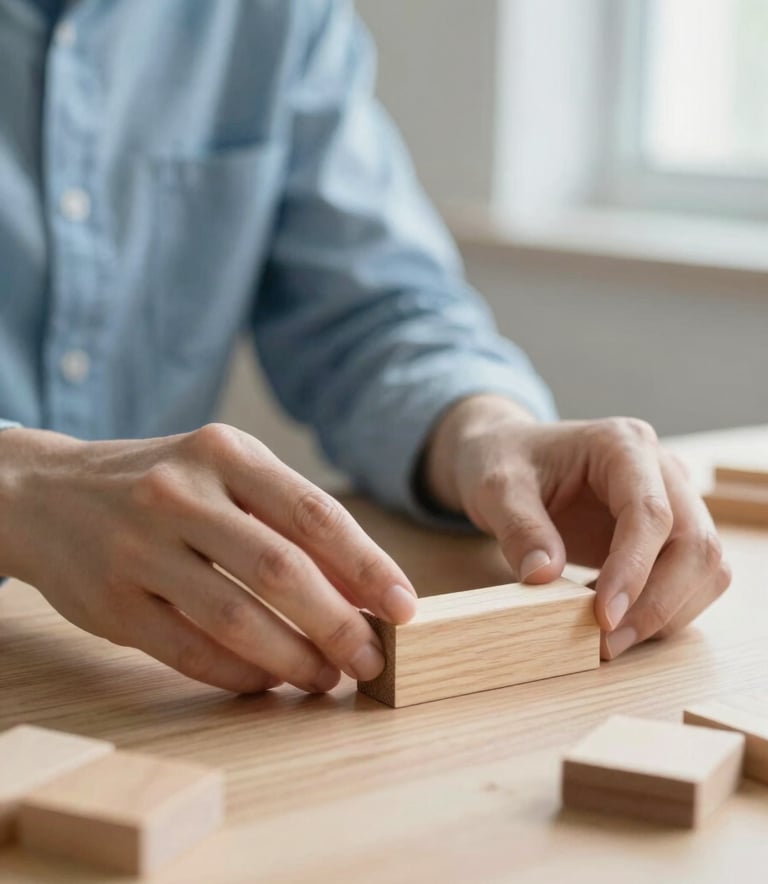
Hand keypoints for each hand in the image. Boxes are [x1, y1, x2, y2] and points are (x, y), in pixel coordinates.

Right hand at [0, 424, 415, 692]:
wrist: (50, 493)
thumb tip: (362, 588)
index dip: (367, 567)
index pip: (315, 514)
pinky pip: (189, 651)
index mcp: (225, 453)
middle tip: (371, 660)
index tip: (404, 608)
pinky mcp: (113, 602)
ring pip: (235, 618)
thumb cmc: (165, 485)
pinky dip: (240, 675)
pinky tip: (269, 681)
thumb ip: (288, 520)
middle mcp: (181, 494)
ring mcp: (140, 548)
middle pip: (281, 569)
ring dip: (293, 659)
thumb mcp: (225, 474)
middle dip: (339, 624)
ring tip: (326, 677)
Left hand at [424, 395, 730, 658]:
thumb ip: (519, 528)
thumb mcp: (495, 488)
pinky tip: (612, 618)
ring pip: (705, 568)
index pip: (650, 512)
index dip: (634, 569)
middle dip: (658, 604)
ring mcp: (673, 501)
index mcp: (623, 445)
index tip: (604, 618)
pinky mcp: (670, 534)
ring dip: (665, 613)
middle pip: (695, 544)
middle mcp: (662, 470)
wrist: (507, 456)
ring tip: (606, 637)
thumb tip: (544, 576)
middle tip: (607, 645)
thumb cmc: (503, 460)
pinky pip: (690, 580)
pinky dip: (661, 610)